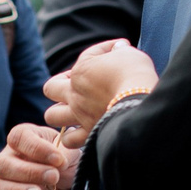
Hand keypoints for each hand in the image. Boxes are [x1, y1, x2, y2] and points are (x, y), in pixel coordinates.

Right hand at [0, 122, 77, 189]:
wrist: (66, 181)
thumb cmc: (64, 159)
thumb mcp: (70, 151)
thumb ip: (65, 152)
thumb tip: (59, 160)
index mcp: (22, 139)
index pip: (17, 138)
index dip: (36, 148)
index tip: (58, 159)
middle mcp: (7, 158)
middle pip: (2, 164)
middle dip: (28, 172)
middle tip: (54, 176)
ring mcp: (4, 182)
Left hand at [40, 39, 157, 146]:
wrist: (140, 101)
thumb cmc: (135, 74)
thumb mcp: (128, 53)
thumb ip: (120, 50)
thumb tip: (119, 48)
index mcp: (82, 70)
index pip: (86, 57)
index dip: (104, 51)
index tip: (119, 52)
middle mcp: (74, 93)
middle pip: (50, 89)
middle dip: (60, 88)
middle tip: (77, 89)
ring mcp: (79, 114)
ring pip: (52, 116)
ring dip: (61, 115)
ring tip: (75, 114)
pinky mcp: (88, 134)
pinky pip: (69, 141)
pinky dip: (74, 139)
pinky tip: (83, 133)